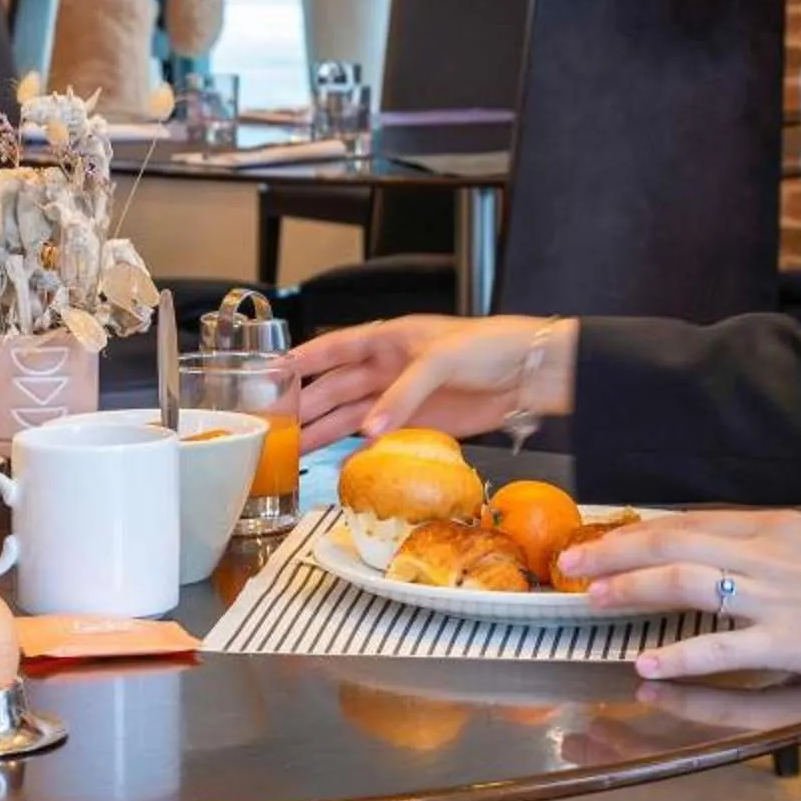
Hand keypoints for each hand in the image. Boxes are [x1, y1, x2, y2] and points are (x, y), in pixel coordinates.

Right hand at [291, 314, 573, 447]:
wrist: (531, 373)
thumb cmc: (491, 345)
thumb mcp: (440, 360)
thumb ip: (402, 394)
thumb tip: (369, 429)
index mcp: (388, 338)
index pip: (333, 348)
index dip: (301, 361)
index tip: (269, 374)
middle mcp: (388, 367)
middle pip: (336, 388)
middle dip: (305, 407)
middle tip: (276, 428)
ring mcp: (402, 396)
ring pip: (352, 415)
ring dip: (325, 432)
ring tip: (296, 451)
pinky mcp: (421, 422)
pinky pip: (381, 437)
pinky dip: (361, 451)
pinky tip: (343, 463)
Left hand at [567, 510, 800, 683]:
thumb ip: (758, 541)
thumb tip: (703, 543)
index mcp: (770, 527)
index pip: (687, 522)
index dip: (635, 531)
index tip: (597, 540)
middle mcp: (766, 555)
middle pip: (673, 545)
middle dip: (616, 554)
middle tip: (574, 566)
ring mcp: (775, 599)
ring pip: (687, 584)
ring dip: (634, 591)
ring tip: (596, 602)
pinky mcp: (789, 643)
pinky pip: (723, 649)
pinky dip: (680, 656)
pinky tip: (648, 664)